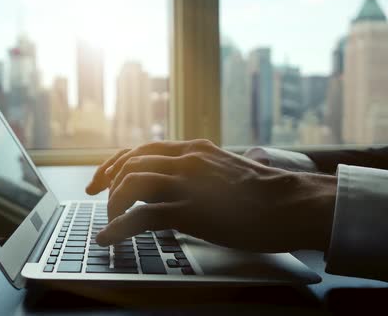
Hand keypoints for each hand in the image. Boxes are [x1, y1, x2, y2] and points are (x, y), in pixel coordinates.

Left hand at [86, 139, 336, 252]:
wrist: (291, 204)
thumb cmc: (266, 194)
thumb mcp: (227, 172)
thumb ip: (201, 173)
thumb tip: (184, 185)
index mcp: (194, 150)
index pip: (142, 149)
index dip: (116, 162)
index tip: (103, 177)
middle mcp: (185, 160)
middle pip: (129, 162)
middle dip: (106, 180)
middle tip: (95, 197)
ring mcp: (186, 184)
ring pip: (130, 183)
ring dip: (113, 203)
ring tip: (111, 220)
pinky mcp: (188, 210)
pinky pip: (141, 216)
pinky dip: (118, 227)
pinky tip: (109, 238)